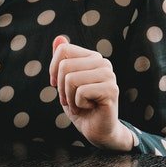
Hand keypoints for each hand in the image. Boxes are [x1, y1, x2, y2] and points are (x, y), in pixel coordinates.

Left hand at [49, 35, 132, 151]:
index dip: (53, 70)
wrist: (96, 129)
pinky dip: (78, 104)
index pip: (63, 50)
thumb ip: (62, 59)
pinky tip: (89, 107)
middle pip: (64, 65)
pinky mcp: (111, 90)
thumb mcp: (64, 81)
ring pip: (71, 79)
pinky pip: (80, 92)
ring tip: (80, 103)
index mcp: (91, 57)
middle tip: (71, 98)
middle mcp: (103, 62)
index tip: (58, 85)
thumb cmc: (79, 105)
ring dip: (69, 97)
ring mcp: (109, 75)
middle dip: (61, 87)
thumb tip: (59, 38)